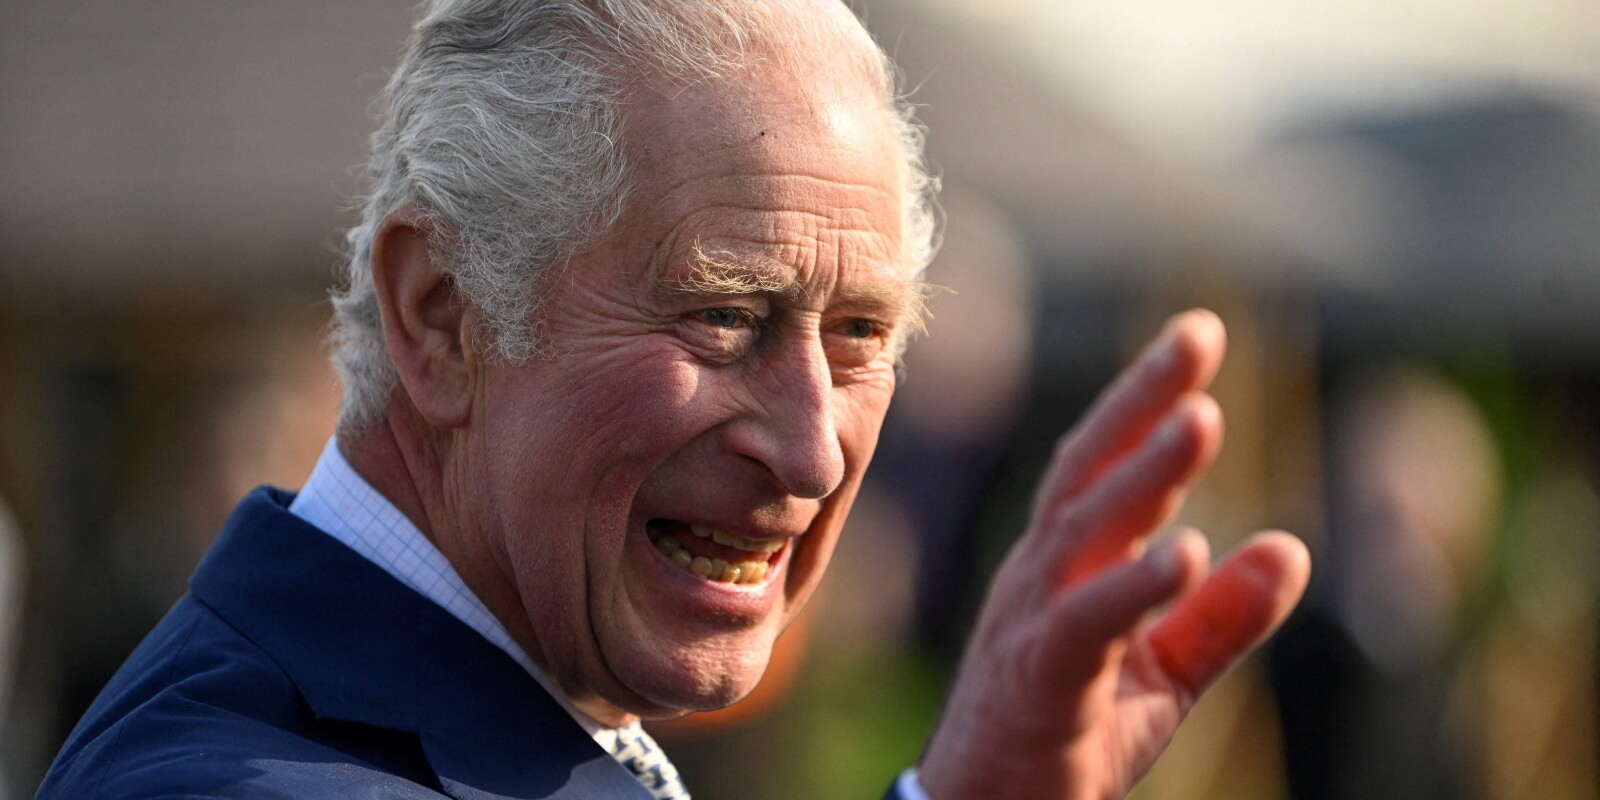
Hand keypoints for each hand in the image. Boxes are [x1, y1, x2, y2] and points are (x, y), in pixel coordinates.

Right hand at [917, 309, 1310, 799]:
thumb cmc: (1068, 737)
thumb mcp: (1163, 673)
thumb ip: (1221, 614)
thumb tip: (1292, 546)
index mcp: (1064, 567)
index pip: (1103, 465)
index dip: (1146, 398)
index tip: (1197, 334)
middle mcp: (1040, 577)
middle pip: (1087, 472)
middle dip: (1141, 400)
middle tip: (1196, 336)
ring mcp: (1030, 623)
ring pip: (1085, 533)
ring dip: (1143, 475)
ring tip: (1201, 419)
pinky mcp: (1040, 681)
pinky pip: (1085, 625)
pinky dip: (1132, 586)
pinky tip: (1185, 553)